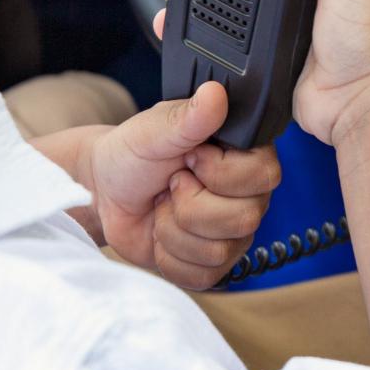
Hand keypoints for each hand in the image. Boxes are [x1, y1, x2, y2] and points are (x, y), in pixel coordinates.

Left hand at [88, 69, 279, 288]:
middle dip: (189, 204)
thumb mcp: (154, 130)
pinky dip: (168, 256)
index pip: (266, 176)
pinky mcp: (212, 265)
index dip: (220, 173)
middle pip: (244, 219)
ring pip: (219, 250)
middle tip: (171, 184)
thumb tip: (216, 94)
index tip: (189, 159)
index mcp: (244, 156)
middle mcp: (248, 196)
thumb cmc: (132, 154)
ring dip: (173, 229)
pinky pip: (202, 276)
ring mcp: (232, 234)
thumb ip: (187, 116)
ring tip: (162, 206)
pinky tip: (160, 234)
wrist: (104, 193)